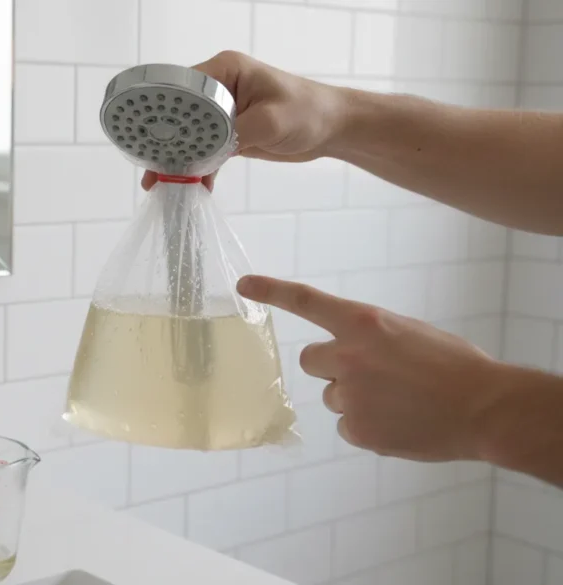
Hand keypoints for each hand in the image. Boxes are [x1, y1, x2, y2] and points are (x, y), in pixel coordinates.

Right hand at [142, 51, 348, 189]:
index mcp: (225, 71)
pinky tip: (191, 187)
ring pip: (189, 136)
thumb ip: (235, 134)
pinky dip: (199, 168)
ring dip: (178, 160)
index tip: (153, 139)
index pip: (184, 88)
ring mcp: (223, 111)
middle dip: (166, 142)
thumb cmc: (308, 112)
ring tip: (160, 184)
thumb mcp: (270, 121)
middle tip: (151, 169)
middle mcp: (219, 88)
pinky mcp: (229, 133)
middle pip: (180, 115)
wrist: (332, 128)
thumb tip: (203, 154)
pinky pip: (205, 150)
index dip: (166, 113)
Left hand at [236, 274, 504, 461]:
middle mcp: (348, 356)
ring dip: (355, 397)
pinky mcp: (356, 429)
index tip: (242, 284)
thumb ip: (371, 337)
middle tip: (371, 374)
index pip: (307, 302)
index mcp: (365, 323)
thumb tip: (352, 352)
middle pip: (311, 360)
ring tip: (398, 401)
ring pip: (333, 395)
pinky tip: (399, 422)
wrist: (484, 409)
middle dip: (333, 366)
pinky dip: (368, 426)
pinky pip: (348, 425)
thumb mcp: (410, 333)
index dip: (272, 290)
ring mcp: (349, 395)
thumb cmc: (453, 366)